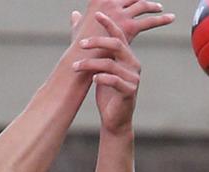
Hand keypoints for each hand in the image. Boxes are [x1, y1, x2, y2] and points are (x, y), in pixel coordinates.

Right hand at [71, 0, 174, 44]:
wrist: (83, 57)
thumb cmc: (78, 46)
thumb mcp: (77, 29)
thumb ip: (77, 20)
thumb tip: (75, 14)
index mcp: (99, 1)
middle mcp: (111, 4)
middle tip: (148, 1)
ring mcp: (121, 14)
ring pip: (142, 5)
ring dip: (152, 6)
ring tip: (159, 8)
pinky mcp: (129, 26)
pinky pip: (149, 21)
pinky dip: (162, 19)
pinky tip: (170, 18)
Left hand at [73, 12, 140, 133]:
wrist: (114, 119)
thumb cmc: (107, 93)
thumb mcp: (99, 69)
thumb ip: (93, 51)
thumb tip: (77, 22)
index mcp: (127, 57)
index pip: (119, 35)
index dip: (109, 24)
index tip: (97, 14)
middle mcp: (133, 65)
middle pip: (117, 45)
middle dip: (97, 42)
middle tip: (80, 44)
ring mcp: (133, 79)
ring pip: (110, 64)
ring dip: (90, 64)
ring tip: (75, 67)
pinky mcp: (129, 92)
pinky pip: (114, 80)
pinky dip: (101, 78)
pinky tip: (92, 79)